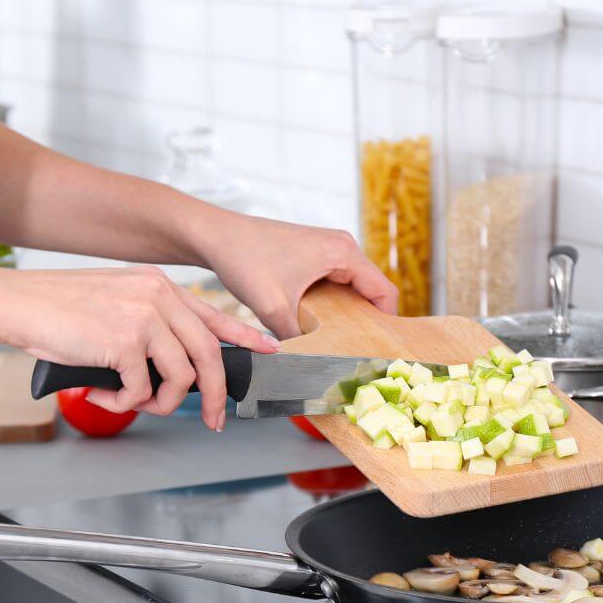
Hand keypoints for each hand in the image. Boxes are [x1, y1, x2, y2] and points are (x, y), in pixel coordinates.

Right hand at [0, 266, 278, 429]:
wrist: (16, 303)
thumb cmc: (56, 308)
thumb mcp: (114, 302)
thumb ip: (148, 324)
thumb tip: (171, 367)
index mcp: (158, 286)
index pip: (214, 314)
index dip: (244, 335)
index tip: (267, 350)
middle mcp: (158, 297)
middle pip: (208, 354)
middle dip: (215, 394)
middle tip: (213, 419)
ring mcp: (144, 317)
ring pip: (179, 378)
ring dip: (158, 403)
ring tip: (128, 402)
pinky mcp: (124, 341)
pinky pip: (140, 390)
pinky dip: (122, 403)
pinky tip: (100, 393)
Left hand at [202, 215, 397, 338]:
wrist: (216, 235)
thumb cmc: (245, 259)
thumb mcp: (273, 308)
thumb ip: (297, 339)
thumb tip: (309, 366)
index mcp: (342, 252)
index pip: (384, 291)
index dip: (386, 324)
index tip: (377, 350)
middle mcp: (342, 245)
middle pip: (371, 290)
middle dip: (367, 321)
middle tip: (356, 352)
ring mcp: (329, 247)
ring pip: (353, 287)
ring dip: (348, 313)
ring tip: (337, 341)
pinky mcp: (315, 252)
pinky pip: (337, 281)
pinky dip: (333, 303)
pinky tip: (318, 324)